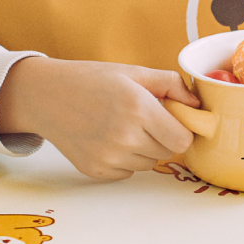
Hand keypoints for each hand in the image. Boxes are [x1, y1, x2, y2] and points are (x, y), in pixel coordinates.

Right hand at [0, 57, 199, 179]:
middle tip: (146, 118)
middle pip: (167, 151)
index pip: (182, 140)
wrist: (46, 95)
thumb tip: (196, 105)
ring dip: (145, 148)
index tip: (174, 120)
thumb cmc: (92, 79)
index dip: (182, 129)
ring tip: (124, 126)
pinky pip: (128, 171)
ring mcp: (108, 157)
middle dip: (163, 136)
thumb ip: (171, 84)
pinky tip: (109, 138)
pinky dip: (126, 159)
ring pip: (149, 162)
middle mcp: (124, 136)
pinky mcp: (96, 171)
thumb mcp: (134, 72)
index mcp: (138, 108)